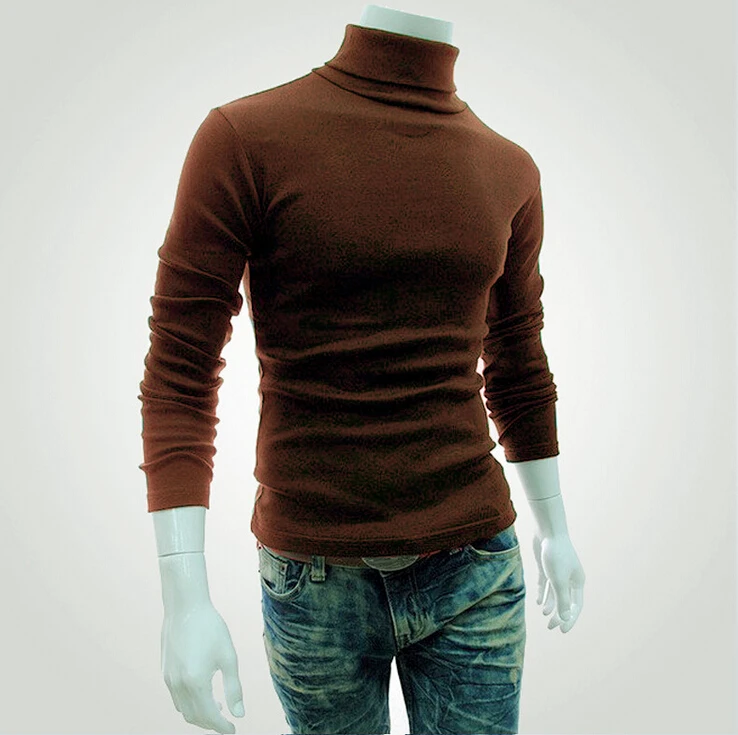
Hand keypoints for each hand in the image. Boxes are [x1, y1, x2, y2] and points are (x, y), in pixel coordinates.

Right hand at [161, 602, 244, 732]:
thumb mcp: (228, 657)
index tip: (233, 731)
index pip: (210, 717)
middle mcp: (178, 685)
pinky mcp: (165, 672)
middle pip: (194, 717)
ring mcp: (168, 680)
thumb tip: (239, 714)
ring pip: (183, 710)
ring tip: (217, 707)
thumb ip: (234, 688)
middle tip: (227, 721)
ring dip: (199, 715)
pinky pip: (176, 698)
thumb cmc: (211, 628)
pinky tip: (202, 693)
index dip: (222, 727)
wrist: (185, 607)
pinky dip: (189, 703)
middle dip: (211, 723)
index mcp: (196, 682)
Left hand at [532, 531, 584, 632]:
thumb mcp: (559, 580)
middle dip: (559, 614)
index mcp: (577, 582)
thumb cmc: (556, 555)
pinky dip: (542, 593)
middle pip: (565, 601)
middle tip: (550, 626)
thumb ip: (562, 600)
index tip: (561, 630)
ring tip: (543, 613)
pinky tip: (538, 602)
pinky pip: (545, 583)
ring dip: (550, 604)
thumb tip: (565, 618)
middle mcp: (569, 578)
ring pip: (555, 593)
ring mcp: (558, 572)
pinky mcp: (546, 566)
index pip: (575, 606)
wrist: (548, 531)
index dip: (569, 619)